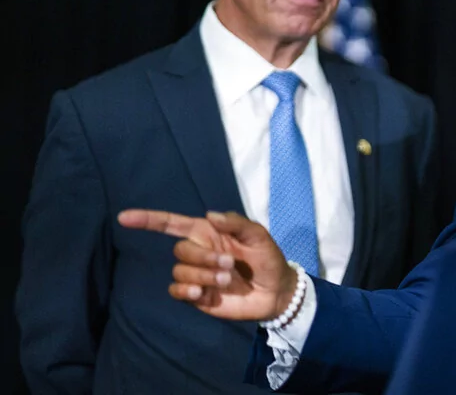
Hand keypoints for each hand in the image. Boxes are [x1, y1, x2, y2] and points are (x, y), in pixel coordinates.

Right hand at [117, 210, 296, 320]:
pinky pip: (177, 290)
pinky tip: (201, 292)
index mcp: (207, 233)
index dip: (147, 219)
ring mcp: (195, 274)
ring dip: (202, 275)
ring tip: (226, 280)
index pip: (171, 224)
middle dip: (202, 257)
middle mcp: (198, 252)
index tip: (123, 218)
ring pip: (180, 271)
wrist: (276, 291)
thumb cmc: (267, 258)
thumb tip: (210, 215)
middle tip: (230, 265)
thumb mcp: (258, 235)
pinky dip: (186, 290)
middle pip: (180, 250)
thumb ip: (235, 223)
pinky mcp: (196, 296)